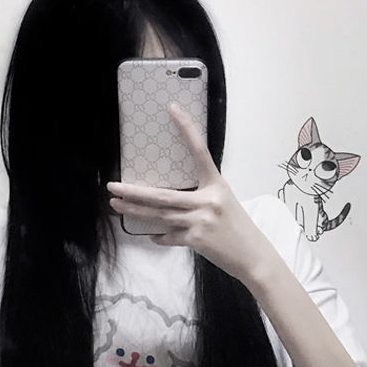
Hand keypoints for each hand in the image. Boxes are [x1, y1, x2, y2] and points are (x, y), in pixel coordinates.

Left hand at [106, 103, 277, 284]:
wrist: (253, 256)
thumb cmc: (238, 228)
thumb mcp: (224, 202)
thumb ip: (202, 196)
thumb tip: (174, 197)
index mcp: (216, 185)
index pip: (199, 152)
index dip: (186, 129)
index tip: (172, 109)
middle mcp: (207, 201)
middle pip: (162, 195)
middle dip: (134, 191)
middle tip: (113, 186)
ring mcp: (200, 221)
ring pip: (160, 215)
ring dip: (135, 210)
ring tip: (116, 204)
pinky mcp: (196, 240)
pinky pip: (169, 236)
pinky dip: (159, 236)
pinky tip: (151, 234)